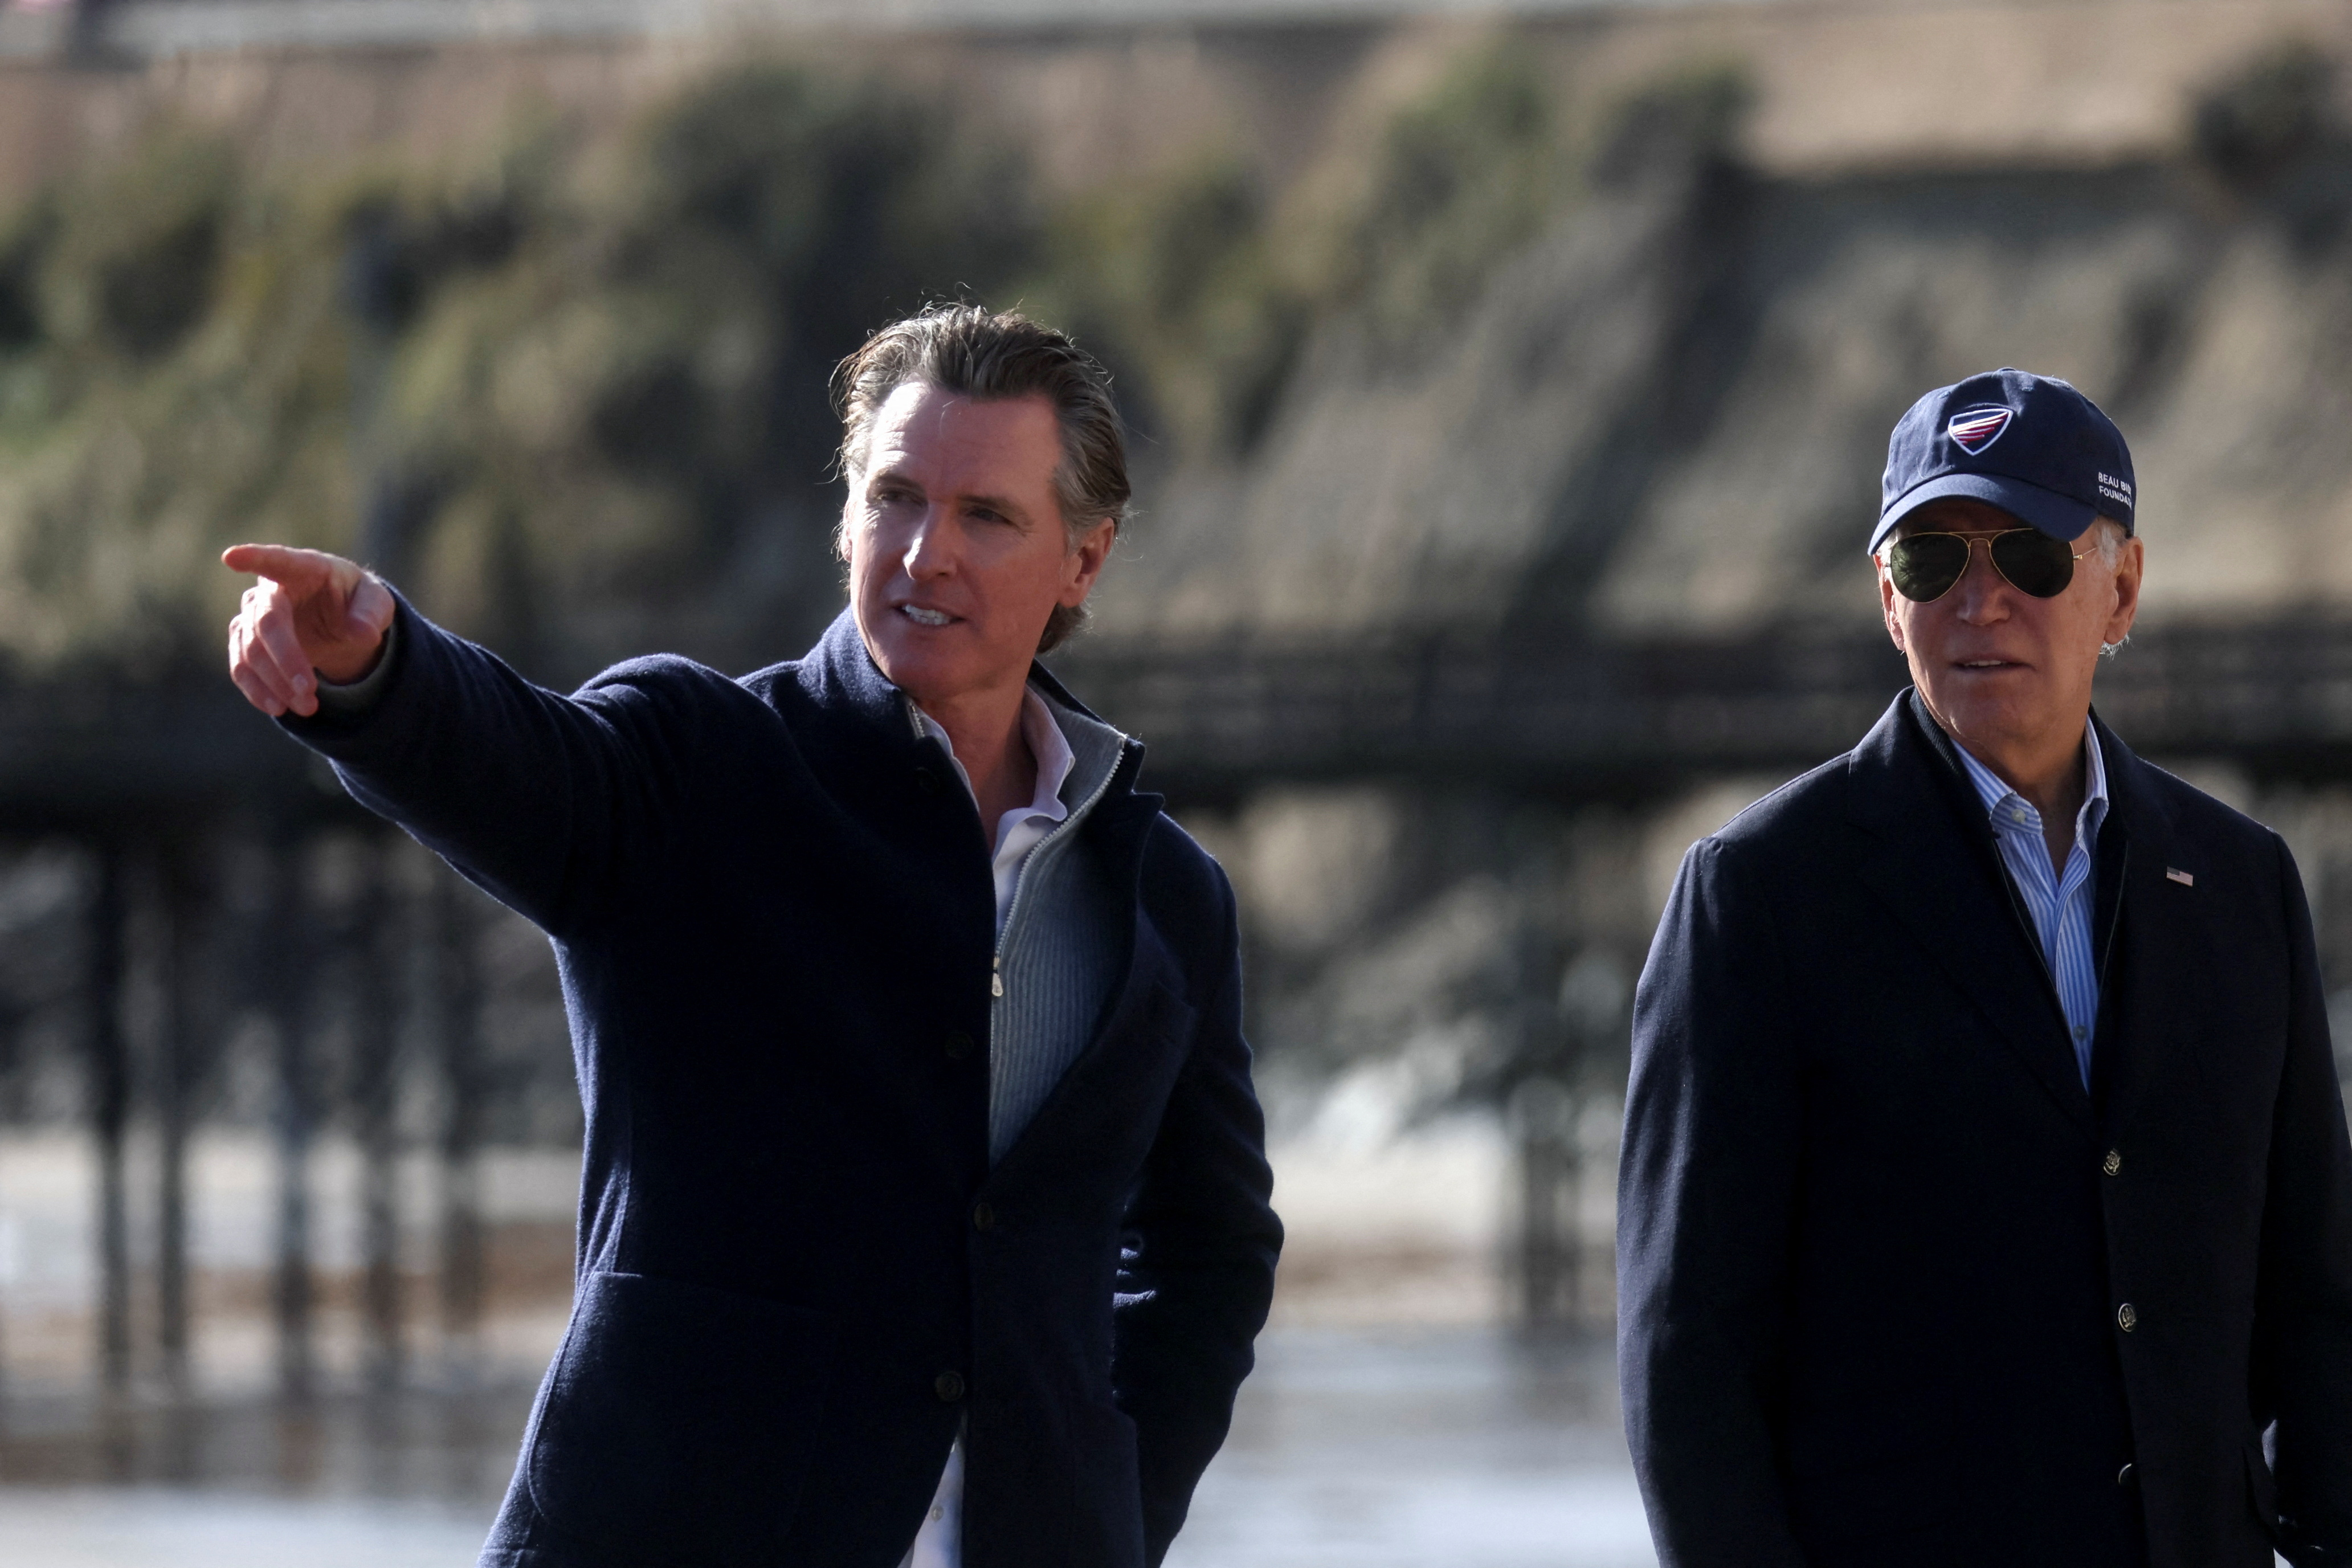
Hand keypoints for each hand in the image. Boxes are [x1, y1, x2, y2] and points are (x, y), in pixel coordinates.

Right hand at [221, 544, 395, 717]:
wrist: (341, 621)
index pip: (277, 560)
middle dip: (286, 659)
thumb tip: (362, 634)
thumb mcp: (377, 603)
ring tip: (307, 708)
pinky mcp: (246, 641)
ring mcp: (254, 615)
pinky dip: (258, 690)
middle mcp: (272, 589)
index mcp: (304, 568)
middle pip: (266, 622)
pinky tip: (278, 707)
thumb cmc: (357, 601)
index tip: (231, 557)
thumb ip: (371, 614)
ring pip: (250, 649)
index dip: (254, 558)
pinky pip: (241, 666)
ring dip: (275, 683)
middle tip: (309, 692)